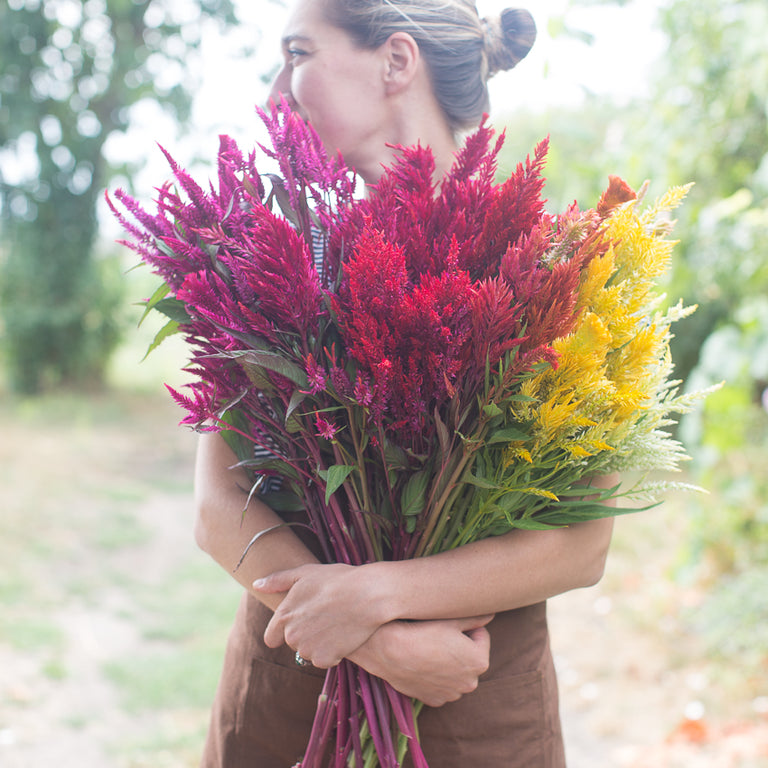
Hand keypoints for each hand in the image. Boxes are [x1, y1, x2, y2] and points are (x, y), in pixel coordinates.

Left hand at [253, 563, 385, 667]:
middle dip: (306, 634)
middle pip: (293, 644)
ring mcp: (307, 648)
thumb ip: (278, 580)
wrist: (367, 594)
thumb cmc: (338, 580)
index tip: (301, 623)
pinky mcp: (324, 659)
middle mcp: (291, 634)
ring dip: (319, 644)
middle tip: (325, 617)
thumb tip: (256, 585)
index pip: (271, 637)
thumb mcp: (306, 573)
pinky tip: (343, 635)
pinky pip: (325, 660)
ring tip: (336, 623)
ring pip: (309, 653)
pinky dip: (333, 653)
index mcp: (284, 615)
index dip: (284, 631)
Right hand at [352, 615, 492, 706]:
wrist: (389, 650)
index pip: (480, 635)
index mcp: (479, 661)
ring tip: (429, 649)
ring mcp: (451, 694)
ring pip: (455, 671)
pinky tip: (422, 663)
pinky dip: (435, 676)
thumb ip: (476, 617)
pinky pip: (441, 685)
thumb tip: (491, 614)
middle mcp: (470, 683)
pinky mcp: (434, 700)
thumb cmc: (422, 630)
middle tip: (438, 635)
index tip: (447, 624)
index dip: (464, 626)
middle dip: (459, 646)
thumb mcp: (451, 619)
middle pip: (469, 656)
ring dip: (448, 662)